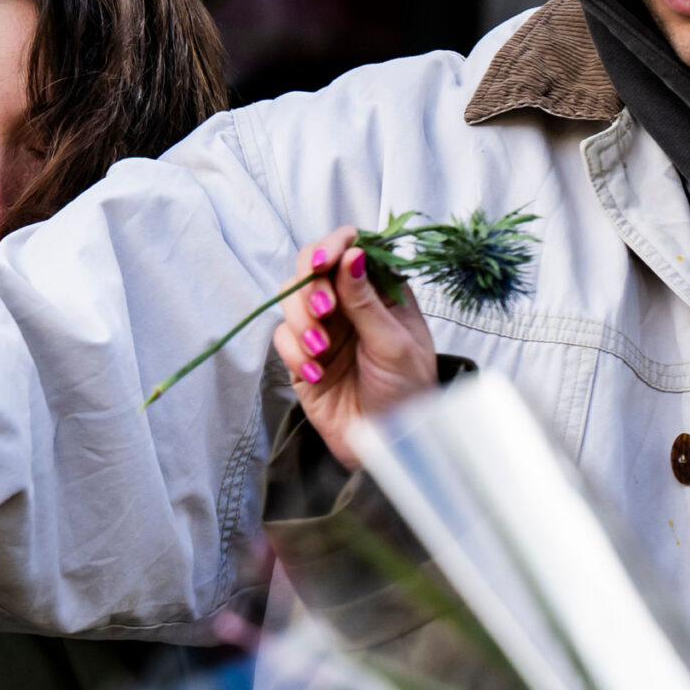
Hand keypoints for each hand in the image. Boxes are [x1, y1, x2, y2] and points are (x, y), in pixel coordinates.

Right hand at [271, 225, 438, 471]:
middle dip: (310, 283)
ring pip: (290, 298)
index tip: (327, 260)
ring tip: (321, 349)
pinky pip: (282, 337)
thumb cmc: (407, 392)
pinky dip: (295, 352)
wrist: (388, 445)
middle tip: (323, 307)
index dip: (335, 244)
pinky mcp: (300, 356)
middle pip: (311, 266)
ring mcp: (322, 327)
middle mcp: (349, 302)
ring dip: (300, 319)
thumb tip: (352, 252)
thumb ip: (366, 300)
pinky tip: (317, 374)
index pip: (352, 248)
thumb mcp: (394, 344)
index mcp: (381, 291)